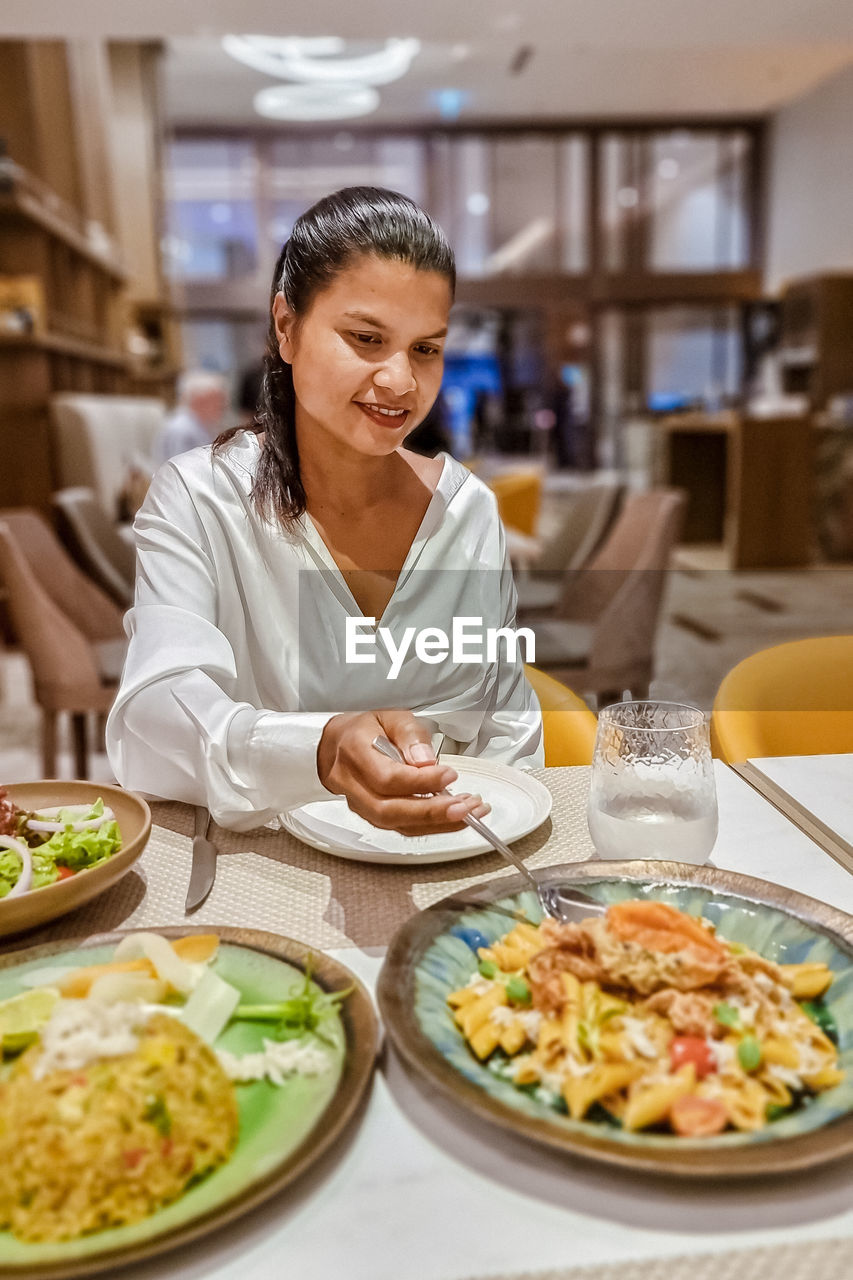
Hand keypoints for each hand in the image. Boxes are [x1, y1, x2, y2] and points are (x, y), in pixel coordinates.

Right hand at [317, 708, 490, 835]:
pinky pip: (402, 828)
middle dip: (431, 812)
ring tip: (468, 813)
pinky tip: (455, 818)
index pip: (387, 778)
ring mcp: (360, 805)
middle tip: (464, 806)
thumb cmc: (366, 730)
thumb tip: (426, 761)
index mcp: (355, 752)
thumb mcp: (391, 717)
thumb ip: (410, 735)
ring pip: (396, 825)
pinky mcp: (373, 818)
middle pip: (389, 810)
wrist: (338, 746)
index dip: (420, 781)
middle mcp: (353, 784)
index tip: (449, 775)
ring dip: (437, 823)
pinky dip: (432, 827)